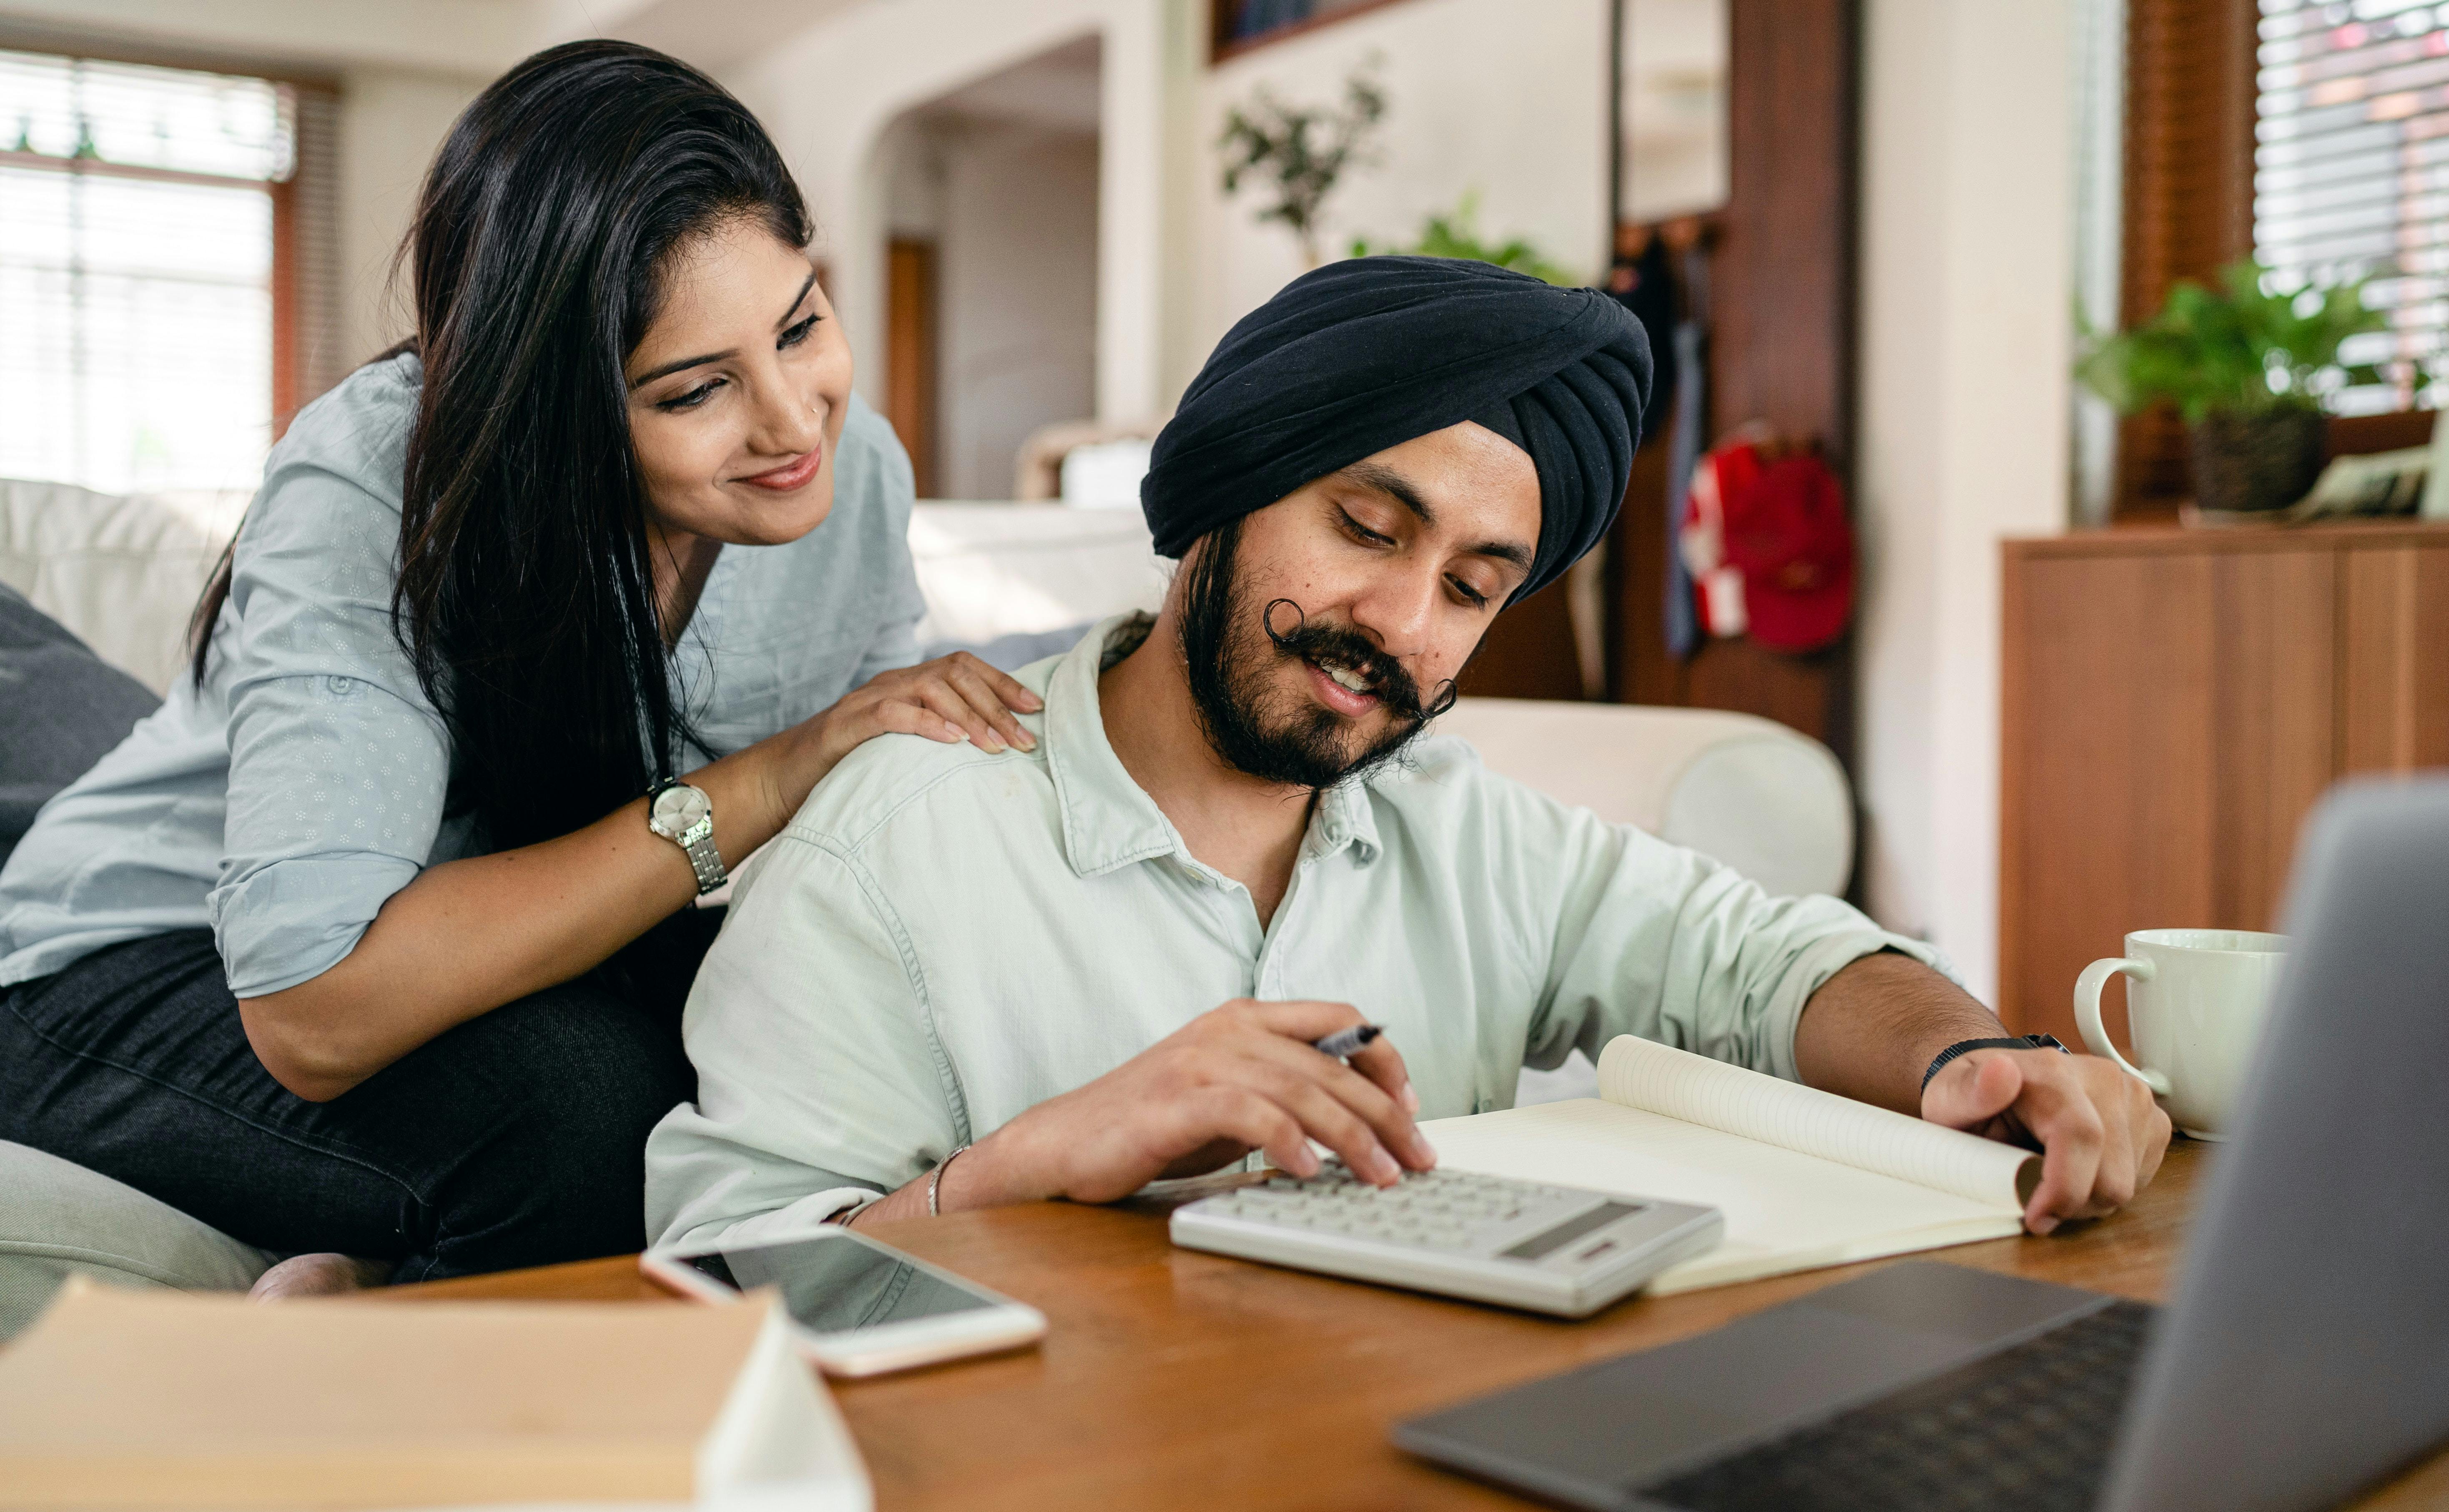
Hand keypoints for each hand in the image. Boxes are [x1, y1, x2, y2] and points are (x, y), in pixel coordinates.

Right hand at [764, 653, 1042, 824]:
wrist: (783, 779)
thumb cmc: (849, 767)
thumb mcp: (902, 748)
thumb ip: (937, 738)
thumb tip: (992, 749)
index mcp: (908, 684)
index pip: (964, 668)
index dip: (1003, 684)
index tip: (1036, 709)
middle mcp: (892, 683)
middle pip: (955, 674)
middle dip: (996, 706)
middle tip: (1023, 741)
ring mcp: (867, 699)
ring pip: (929, 688)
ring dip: (969, 716)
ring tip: (995, 746)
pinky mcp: (847, 724)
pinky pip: (892, 713)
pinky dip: (925, 723)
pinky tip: (952, 741)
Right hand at [958, 999, 1437, 1207]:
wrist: (1065, 1143)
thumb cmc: (1153, 1126)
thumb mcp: (1233, 1101)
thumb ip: (1285, 1096)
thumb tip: (1360, 1122)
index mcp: (1247, 1020)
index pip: (1340, 1020)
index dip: (1385, 1060)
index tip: (1413, 1107)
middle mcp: (1230, 1030)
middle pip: (1331, 1066)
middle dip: (1386, 1115)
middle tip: (1418, 1158)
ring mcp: (1202, 1061)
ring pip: (1301, 1090)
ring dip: (1351, 1137)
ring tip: (1381, 1175)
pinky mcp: (1177, 1099)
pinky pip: (1250, 1113)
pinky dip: (1287, 1142)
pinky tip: (1309, 1172)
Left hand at [1921, 1049, 2171, 1233]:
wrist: (2000, 1079)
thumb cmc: (1975, 1095)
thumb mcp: (1949, 1097)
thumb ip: (1966, 1093)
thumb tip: (1999, 1074)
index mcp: (2054, 1072)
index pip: (2081, 1136)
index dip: (2064, 1189)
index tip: (2036, 1216)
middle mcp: (2103, 1079)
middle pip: (2111, 1173)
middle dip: (2071, 1203)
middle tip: (2035, 1200)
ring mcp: (2133, 1097)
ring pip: (2128, 1183)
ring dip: (2089, 1197)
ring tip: (2052, 1175)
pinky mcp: (2151, 1119)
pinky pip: (2141, 1177)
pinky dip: (2107, 1185)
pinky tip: (2079, 1167)